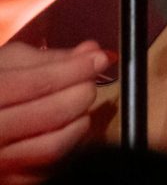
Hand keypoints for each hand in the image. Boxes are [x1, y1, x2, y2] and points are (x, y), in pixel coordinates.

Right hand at [0, 40, 109, 183]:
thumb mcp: (9, 63)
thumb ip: (51, 58)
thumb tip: (93, 52)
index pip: (40, 83)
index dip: (76, 69)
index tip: (100, 58)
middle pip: (50, 115)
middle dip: (81, 95)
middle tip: (90, 83)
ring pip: (53, 146)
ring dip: (79, 123)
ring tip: (81, 107)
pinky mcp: (9, 181)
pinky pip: (48, 168)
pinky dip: (66, 147)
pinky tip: (66, 129)